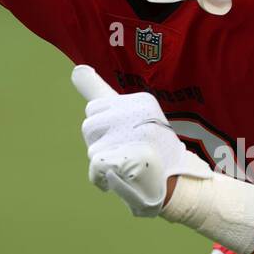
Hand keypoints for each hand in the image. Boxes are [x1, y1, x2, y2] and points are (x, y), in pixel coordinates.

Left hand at [72, 66, 211, 215]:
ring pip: (91, 147)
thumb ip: (100, 91)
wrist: (177, 184)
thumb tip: (76, 70)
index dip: (105, 127)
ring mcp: (130, 137)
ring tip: (126, 164)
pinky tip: (118, 177)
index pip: (95, 108)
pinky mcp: (122, 160)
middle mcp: (136, 114)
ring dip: (103, 160)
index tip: (127, 135)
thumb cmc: (151, 148)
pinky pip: (94, 165)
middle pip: (88, 126)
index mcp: (140, 101)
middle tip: (126, 151)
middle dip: (100, 142)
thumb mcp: (132, 112)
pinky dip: (101, 178)